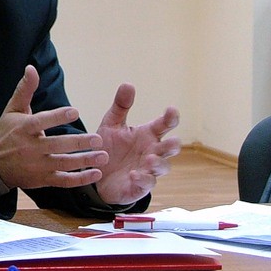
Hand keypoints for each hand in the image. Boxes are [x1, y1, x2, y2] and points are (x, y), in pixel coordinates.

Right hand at [0, 65, 108, 189]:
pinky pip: (63, 181)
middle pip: (57, 145)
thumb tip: (31, 68)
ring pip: (63, 163)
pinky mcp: (42, 179)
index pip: (42, 121)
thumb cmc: (6, 132)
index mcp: (24, 128)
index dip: (58, 117)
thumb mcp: (13, 109)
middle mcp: (30, 148)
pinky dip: (80, 179)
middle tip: (98, 139)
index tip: (75, 112)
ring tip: (103, 157)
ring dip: (84, 161)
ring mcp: (37, 166)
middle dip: (78, 143)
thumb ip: (25, 89)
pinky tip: (95, 174)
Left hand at [94, 83, 179, 204]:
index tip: (171, 110)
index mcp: (148, 134)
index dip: (171, 117)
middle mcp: (152, 151)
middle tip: (171, 141)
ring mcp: (148, 170)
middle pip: (171, 148)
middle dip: (174, 145)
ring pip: (163, 167)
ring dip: (158, 163)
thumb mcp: (111, 124)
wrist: (96, 174)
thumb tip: (128, 84)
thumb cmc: (110, 147)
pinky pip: (146, 184)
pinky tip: (135, 175)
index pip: (165, 124)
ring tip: (149, 159)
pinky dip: (143, 180)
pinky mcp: (139, 186)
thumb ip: (120, 106)